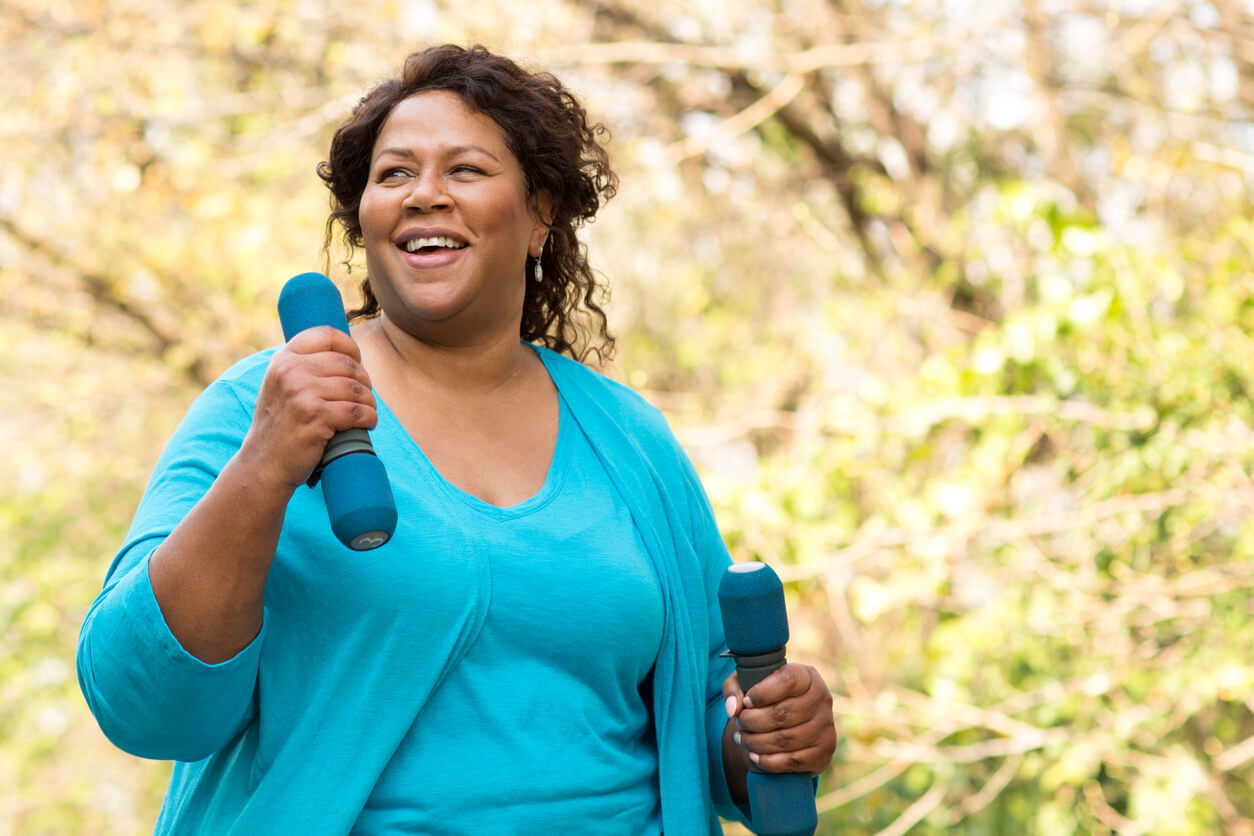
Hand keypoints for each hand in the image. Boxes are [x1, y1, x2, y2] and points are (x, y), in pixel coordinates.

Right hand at [241, 326, 377, 491]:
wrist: (263, 464)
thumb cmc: (281, 426)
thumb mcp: (281, 385)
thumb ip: (303, 366)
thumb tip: (348, 352)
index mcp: (284, 359)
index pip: (327, 335)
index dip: (350, 347)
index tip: (358, 362)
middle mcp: (291, 371)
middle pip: (348, 364)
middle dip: (364, 381)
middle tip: (364, 397)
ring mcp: (302, 393)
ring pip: (356, 389)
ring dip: (369, 402)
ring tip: (367, 412)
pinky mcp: (316, 416)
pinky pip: (357, 412)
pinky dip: (369, 418)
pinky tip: (367, 424)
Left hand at [723, 664, 836, 775]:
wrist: (790, 721)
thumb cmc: (767, 696)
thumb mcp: (748, 683)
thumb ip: (734, 688)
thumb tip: (733, 708)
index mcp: (808, 677)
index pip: (788, 680)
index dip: (762, 693)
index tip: (746, 701)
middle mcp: (822, 699)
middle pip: (783, 714)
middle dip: (753, 721)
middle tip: (739, 722)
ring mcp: (826, 728)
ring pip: (786, 739)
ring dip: (756, 742)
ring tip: (742, 738)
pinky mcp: (823, 753)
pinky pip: (793, 761)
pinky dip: (769, 761)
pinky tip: (754, 755)